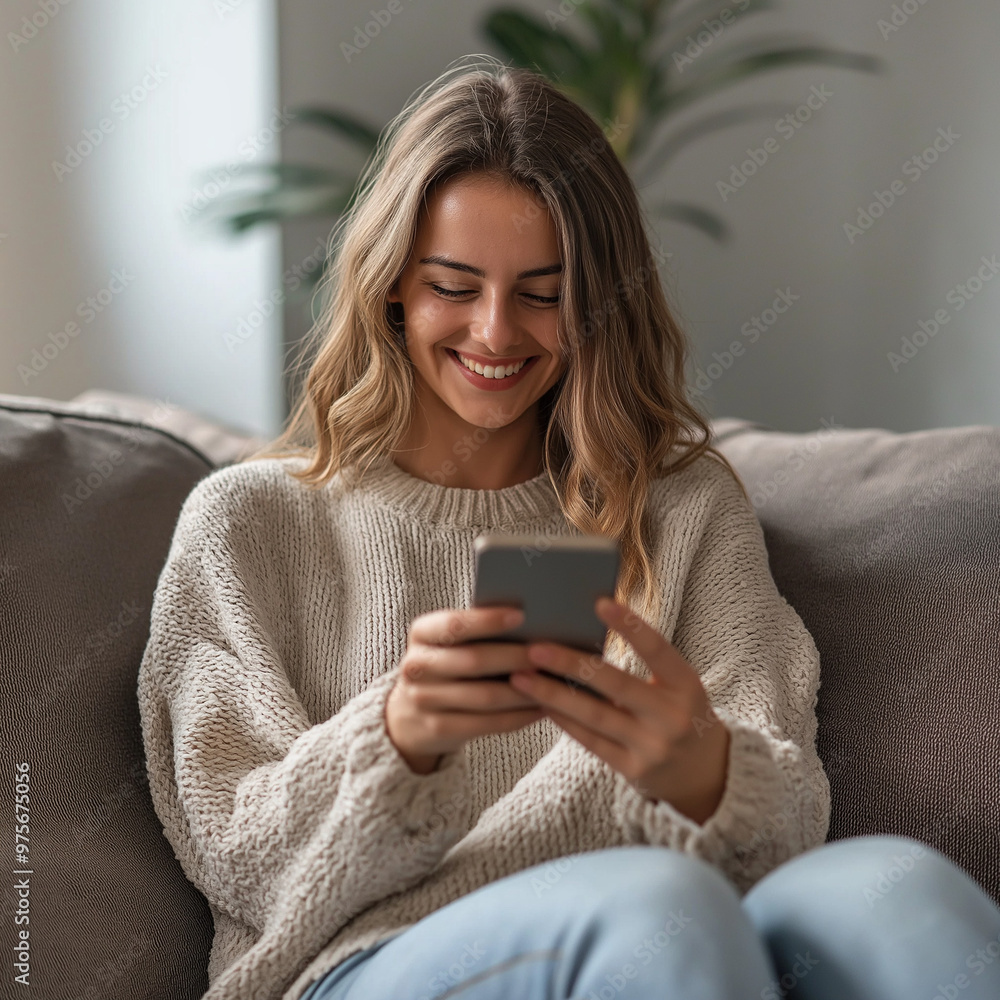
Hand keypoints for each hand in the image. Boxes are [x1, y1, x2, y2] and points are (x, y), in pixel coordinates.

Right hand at [385, 606, 545, 773]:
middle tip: (546, 654)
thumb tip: (529, 623)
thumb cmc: (447, 666)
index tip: (521, 615)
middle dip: (514, 657)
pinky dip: (518, 716)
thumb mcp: (450, 644)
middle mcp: (416, 666)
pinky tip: (539, 708)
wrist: (411, 715)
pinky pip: (486, 723)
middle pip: (473, 660)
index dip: (488, 620)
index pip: (455, 624)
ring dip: (523, 690)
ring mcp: (423, 700)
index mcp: (421, 634)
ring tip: (550, 682)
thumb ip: (477, 632)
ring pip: (484, 696)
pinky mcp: (437, 729)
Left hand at [508, 597, 730, 824]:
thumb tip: (587, 631)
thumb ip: (645, 663)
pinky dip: (564, 721)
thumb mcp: (678, 686)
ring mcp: (652, 746)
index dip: (630, 626)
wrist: (707, 773)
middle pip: (616, 684)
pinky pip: (591, 742)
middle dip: (572, 664)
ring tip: (521, 677)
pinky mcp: (633, 770)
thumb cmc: (681, 713)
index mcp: (687, 686)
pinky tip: (541, 703)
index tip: (600, 602)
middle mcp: (672, 717)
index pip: (658, 649)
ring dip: (554, 694)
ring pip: (595, 716)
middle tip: (535, 647)